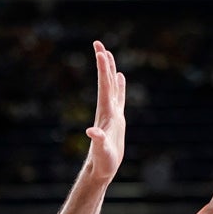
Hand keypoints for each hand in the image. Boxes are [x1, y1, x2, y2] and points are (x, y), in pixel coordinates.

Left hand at [85, 40, 125, 181]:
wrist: (101, 170)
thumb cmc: (102, 162)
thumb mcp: (101, 152)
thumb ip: (98, 141)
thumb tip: (91, 132)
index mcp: (105, 114)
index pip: (104, 86)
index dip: (103, 68)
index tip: (100, 50)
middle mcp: (107, 111)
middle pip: (106, 82)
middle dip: (103, 63)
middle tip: (98, 44)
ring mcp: (112, 115)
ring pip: (112, 87)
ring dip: (110, 71)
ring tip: (108, 54)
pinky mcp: (116, 121)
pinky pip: (119, 98)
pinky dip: (120, 86)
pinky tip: (121, 78)